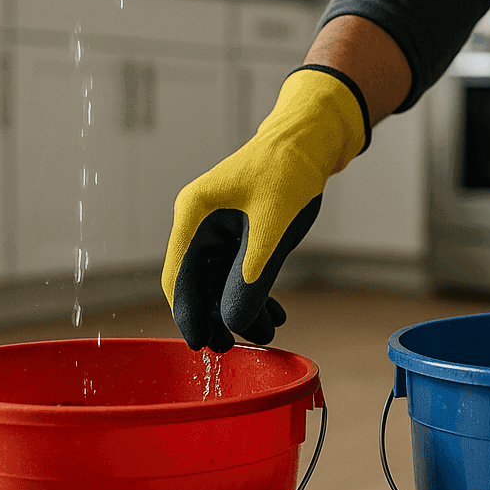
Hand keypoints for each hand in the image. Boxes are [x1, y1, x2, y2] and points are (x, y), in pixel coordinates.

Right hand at [162, 66, 369, 350]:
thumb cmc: (288, 173)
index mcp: (194, 215)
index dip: (186, 313)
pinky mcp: (241, 232)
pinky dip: (255, 293)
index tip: (199, 344)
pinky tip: (274, 315)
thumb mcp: (272, 230)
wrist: (311, 141)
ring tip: (267, 334)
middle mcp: (199, 223)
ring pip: (221, 282)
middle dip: (217, 316)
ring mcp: (220, 229)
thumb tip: (232, 322)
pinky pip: (240, 272)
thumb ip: (251, 277)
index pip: (178, 275)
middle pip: (198, 283)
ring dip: (241, 308)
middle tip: (234, 349)